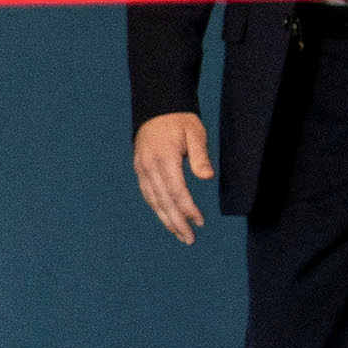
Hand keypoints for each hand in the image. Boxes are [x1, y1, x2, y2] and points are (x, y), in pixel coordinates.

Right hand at [133, 112, 211, 243]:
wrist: (157, 108)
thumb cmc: (181, 121)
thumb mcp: (195, 133)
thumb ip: (200, 156)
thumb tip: (207, 177)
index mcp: (164, 159)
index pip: (176, 191)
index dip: (187, 209)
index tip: (200, 222)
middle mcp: (149, 167)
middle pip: (163, 201)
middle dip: (176, 222)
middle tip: (189, 239)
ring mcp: (142, 169)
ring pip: (153, 201)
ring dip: (166, 220)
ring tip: (180, 235)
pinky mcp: (140, 170)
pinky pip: (148, 194)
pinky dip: (157, 208)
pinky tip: (167, 218)